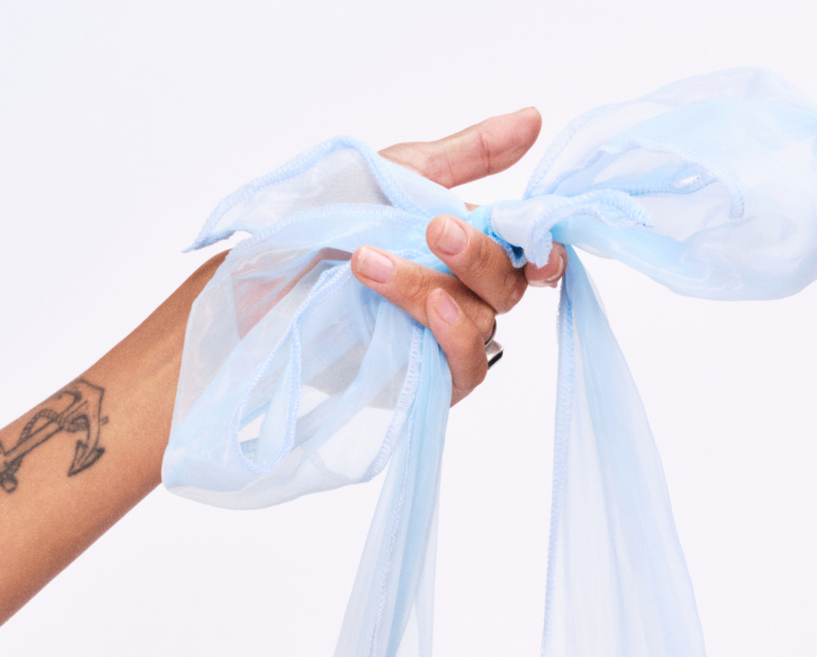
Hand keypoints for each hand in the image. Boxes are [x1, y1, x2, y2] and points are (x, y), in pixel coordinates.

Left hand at [356, 111, 567, 402]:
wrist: (271, 270)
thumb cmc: (335, 218)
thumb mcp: (405, 171)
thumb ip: (471, 153)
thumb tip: (533, 117)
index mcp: (475, 247)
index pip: (532, 258)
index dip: (546, 253)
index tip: (538, 244)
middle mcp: (469, 297)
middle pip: (508, 287)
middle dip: (477, 256)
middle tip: (436, 229)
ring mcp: (449, 340)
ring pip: (479, 322)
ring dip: (430, 287)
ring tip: (370, 261)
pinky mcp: (427, 379)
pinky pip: (465, 369)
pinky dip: (451, 338)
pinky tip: (427, 309)